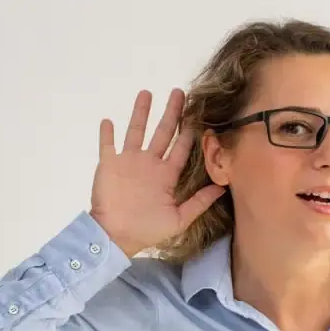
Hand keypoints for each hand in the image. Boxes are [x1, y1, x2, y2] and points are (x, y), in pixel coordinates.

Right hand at [90, 88, 225, 257]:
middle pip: (163, 133)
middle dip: (171, 113)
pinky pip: (107, 145)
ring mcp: (129, 162)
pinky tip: (108, 120)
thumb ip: (199, 202)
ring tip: (147, 93)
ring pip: (136, 131)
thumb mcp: (179, 219)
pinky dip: (107, 133)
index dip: (190, 133)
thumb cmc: (148, 230)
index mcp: (166, 175)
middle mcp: (149, 164)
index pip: (181, 149)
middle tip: (180, 93)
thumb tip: (222, 187)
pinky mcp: (108, 164)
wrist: (117, 237)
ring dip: (141, 113)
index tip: (199, 115)